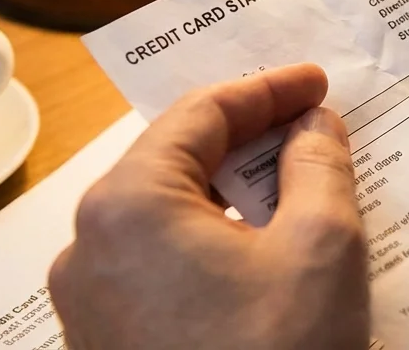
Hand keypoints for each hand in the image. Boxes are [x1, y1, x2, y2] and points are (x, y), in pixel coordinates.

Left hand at [49, 64, 367, 349]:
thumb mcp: (321, 246)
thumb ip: (318, 165)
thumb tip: (313, 125)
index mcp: (126, 205)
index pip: (199, 113)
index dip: (266, 90)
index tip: (317, 84)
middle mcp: (87, 247)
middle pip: (173, 161)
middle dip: (246, 138)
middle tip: (308, 123)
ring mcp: (88, 304)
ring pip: (165, 216)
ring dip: (230, 193)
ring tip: (294, 185)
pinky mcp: (106, 345)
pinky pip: (157, 266)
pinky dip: (209, 243)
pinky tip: (261, 250)